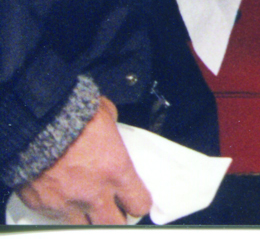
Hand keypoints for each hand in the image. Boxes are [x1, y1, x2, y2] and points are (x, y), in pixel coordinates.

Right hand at [16, 96, 149, 224]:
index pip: (139, 204)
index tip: (133, 199)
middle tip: (112, 207)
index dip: (137, 203)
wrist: (35, 124)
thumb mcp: (105, 116)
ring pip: (85, 227)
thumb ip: (114, 133)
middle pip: (114, 224)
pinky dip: (62, 212)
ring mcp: (68, 203)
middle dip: (115, 217)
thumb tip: (113, 134)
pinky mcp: (44, 207)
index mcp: (117, 170)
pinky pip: (57, 219)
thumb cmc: (71, 116)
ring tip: (86, 205)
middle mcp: (95, 193)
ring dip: (88, 218)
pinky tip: (63, 198)